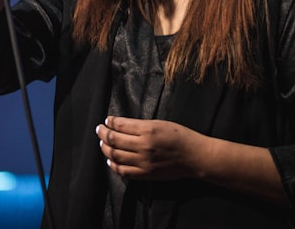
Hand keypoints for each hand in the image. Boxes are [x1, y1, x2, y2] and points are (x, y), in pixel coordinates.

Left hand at [95, 116, 209, 180]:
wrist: (195, 157)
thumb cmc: (181, 137)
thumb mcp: (160, 123)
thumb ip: (141, 125)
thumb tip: (121, 125)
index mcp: (148, 130)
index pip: (120, 125)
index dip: (110, 122)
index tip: (107, 120)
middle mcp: (144, 146)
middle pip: (114, 140)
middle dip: (103, 133)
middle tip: (99, 130)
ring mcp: (144, 162)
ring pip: (115, 156)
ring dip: (105, 148)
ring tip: (102, 143)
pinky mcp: (146, 174)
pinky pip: (124, 171)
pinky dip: (114, 165)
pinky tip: (110, 160)